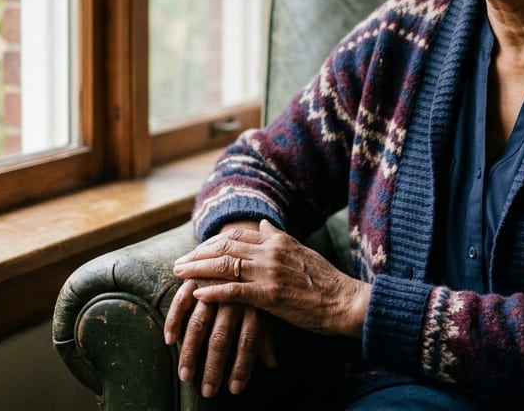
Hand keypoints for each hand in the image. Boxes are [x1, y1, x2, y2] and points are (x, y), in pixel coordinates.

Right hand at [165, 225, 275, 397]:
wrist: (244, 240)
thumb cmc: (256, 283)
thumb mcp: (265, 307)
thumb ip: (265, 336)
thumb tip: (271, 366)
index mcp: (255, 303)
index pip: (249, 341)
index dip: (243, 367)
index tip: (235, 390)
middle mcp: (234, 295)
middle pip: (222, 337)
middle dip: (213, 367)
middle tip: (207, 392)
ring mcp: (213, 286)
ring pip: (199, 324)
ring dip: (190, 353)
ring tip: (184, 376)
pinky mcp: (195, 279)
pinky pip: (181, 302)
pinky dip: (174, 322)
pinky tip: (169, 341)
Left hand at [172, 220, 370, 338]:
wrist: (345, 301)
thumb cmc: (326, 281)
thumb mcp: (301, 251)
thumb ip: (279, 237)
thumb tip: (264, 223)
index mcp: (277, 241)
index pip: (236, 235)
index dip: (212, 242)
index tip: (196, 249)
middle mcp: (270, 252)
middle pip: (224, 247)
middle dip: (198, 254)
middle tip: (179, 262)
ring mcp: (269, 273)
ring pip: (224, 265)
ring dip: (198, 270)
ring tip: (179, 274)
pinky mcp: (269, 296)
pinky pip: (234, 291)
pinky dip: (213, 291)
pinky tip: (198, 294)